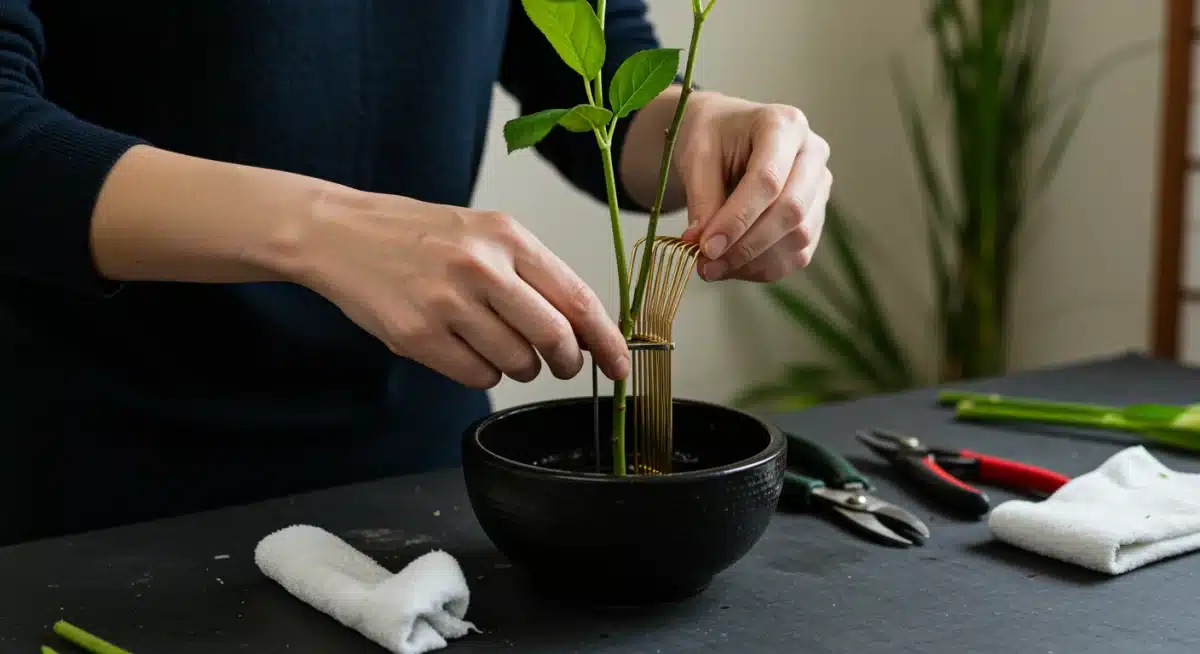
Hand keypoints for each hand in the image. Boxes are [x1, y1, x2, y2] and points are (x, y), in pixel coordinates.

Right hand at [288, 189, 629, 387]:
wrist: (341, 233)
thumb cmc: (419, 235)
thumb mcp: (484, 233)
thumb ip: (534, 275)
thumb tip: (585, 327)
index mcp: (506, 236)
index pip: (576, 298)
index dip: (606, 338)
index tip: (621, 362)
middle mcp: (480, 267)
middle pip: (554, 338)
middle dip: (567, 362)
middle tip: (562, 364)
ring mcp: (447, 303)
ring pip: (517, 363)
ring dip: (519, 366)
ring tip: (493, 340)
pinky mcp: (417, 336)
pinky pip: (477, 376)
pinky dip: (481, 372)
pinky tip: (463, 347)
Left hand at [675, 92, 831, 282]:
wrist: (725, 137)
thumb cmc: (712, 138)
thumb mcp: (696, 157)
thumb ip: (702, 200)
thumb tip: (704, 247)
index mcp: (784, 125)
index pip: (768, 179)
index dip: (737, 219)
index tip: (706, 247)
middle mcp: (812, 153)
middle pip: (792, 210)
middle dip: (747, 245)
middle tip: (706, 264)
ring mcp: (820, 187)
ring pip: (799, 237)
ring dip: (753, 261)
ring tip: (712, 267)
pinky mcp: (816, 216)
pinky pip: (798, 254)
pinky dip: (762, 268)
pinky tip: (732, 266)